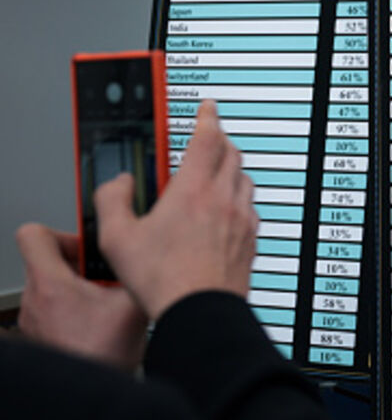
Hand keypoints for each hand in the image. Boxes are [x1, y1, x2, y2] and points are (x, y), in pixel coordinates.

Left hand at [15, 223, 147, 369]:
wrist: (86, 397)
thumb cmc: (102, 356)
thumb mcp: (133, 306)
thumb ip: (136, 274)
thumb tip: (150, 257)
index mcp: (51, 284)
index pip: (33, 234)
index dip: (63, 233)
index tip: (88, 249)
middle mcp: (34, 300)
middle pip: (46, 259)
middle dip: (79, 264)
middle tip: (103, 278)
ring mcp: (33, 319)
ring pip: (50, 285)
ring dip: (76, 287)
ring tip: (102, 301)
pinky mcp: (39, 335)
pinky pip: (51, 308)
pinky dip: (73, 309)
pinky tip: (96, 322)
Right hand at [95, 100, 257, 320]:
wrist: (200, 311)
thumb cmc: (162, 280)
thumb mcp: (116, 238)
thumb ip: (111, 201)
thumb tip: (117, 184)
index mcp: (192, 191)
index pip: (207, 138)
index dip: (208, 117)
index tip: (208, 108)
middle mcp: (223, 200)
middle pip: (232, 154)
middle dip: (220, 141)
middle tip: (208, 139)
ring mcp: (242, 220)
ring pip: (245, 180)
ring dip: (231, 170)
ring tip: (214, 175)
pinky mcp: (252, 240)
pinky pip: (251, 208)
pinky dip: (239, 199)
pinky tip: (225, 212)